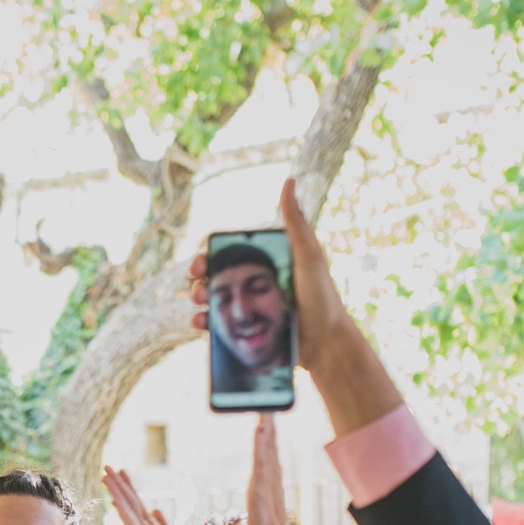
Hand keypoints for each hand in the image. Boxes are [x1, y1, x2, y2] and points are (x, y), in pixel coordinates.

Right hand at [102, 466, 192, 524]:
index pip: (137, 504)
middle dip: (118, 484)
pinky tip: (116, 501)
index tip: (121, 470)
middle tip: (105, 467)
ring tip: (105, 477)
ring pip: (127, 511)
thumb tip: (156, 510)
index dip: (129, 487)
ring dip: (117, 493)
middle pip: (128, 503)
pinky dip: (124, 513)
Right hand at [189, 178, 352, 374]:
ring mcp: (249, 310)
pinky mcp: (247, 334)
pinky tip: (200, 324)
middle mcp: (254, 284)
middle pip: (216, 275)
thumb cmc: (321, 297)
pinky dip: (203, 324)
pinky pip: (218, 327)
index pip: (229, 253)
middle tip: (198, 284)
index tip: (203, 262)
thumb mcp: (308, 255)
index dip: (210, 254)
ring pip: (213, 300)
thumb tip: (289, 181)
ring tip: (199, 303)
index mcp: (265, 263)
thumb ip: (295, 222)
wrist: (326, 343)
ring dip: (197, 299)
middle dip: (199, 278)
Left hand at [246, 415, 300, 524]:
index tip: (267, 416)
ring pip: (267, 448)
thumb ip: (263, 501)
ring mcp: (267, 480)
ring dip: (266, 428)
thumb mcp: (261, 510)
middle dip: (269, 424)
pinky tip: (260, 430)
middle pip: (270, 445)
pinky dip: (262, 443)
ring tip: (264, 411)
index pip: (269, 452)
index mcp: (270, 480)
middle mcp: (270, 477)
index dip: (269, 434)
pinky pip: (261, 458)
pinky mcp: (261, 486)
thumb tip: (262, 500)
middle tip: (268, 404)